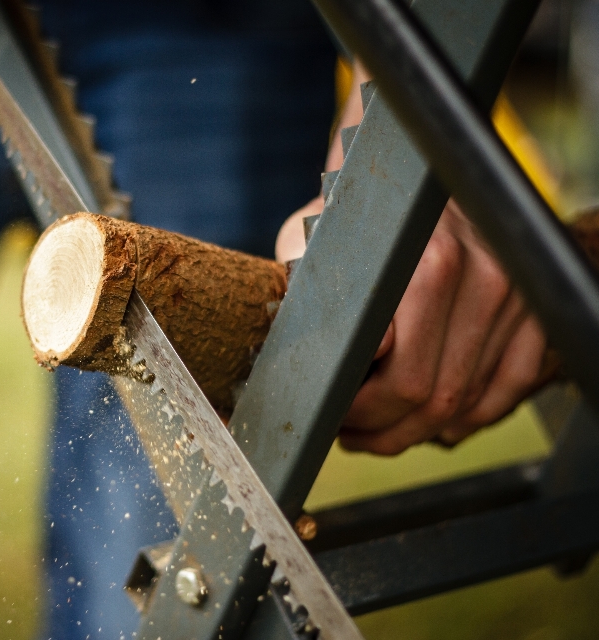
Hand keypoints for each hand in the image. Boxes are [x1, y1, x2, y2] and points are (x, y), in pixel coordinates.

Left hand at [277, 199, 557, 454]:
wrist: (424, 181)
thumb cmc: (359, 217)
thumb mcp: (316, 240)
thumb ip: (302, 291)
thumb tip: (277, 355)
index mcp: (426, 262)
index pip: (392, 374)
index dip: (354, 409)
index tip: (330, 415)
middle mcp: (481, 279)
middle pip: (430, 398)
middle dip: (381, 431)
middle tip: (349, 433)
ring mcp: (516, 299)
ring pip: (465, 404)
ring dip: (416, 431)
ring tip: (378, 429)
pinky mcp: (536, 314)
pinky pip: (505, 393)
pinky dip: (466, 419)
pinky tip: (431, 423)